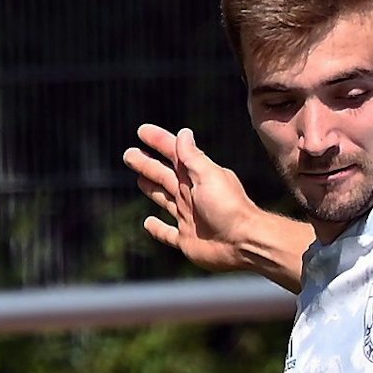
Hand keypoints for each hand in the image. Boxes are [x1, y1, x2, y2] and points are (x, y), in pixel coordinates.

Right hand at [123, 123, 262, 271]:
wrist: (243, 242)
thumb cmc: (229, 207)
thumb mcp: (209, 176)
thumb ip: (193, 157)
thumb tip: (184, 132)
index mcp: (197, 177)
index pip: (174, 153)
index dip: (158, 141)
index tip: (141, 130)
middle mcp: (192, 195)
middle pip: (163, 175)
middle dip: (147, 164)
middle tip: (129, 154)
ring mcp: (189, 217)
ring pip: (164, 199)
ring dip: (151, 188)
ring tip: (139, 178)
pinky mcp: (187, 239)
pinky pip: (167, 234)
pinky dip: (157, 228)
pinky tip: (147, 222)